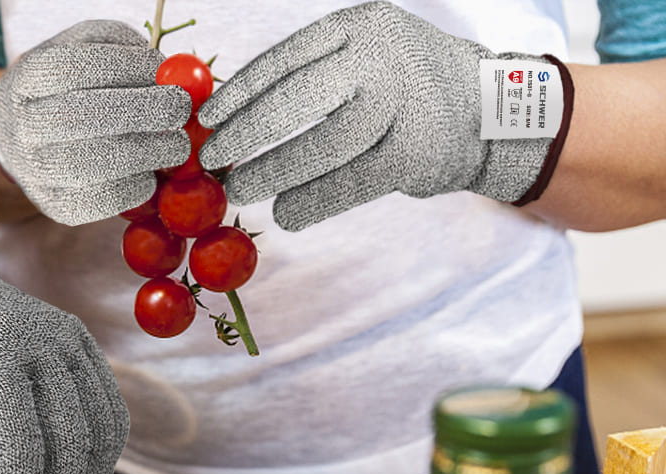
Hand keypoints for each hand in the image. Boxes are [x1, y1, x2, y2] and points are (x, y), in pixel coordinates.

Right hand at [0, 20, 191, 224]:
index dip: (122, 67)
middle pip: (78, 117)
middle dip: (141, 112)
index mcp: (26, 79)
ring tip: (177, 145)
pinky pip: (100, 202)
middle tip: (179, 110)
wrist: (26, 138)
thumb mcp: (86, 50)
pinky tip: (151, 172)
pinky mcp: (55, 206)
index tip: (161, 68)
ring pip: (91, 164)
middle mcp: (22, 127)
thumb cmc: (70, 87)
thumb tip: (170, 73)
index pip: (71, 68)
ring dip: (147, 154)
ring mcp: (34, 171)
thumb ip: (125, 49)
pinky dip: (136, 188)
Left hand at [199, 1, 555, 230]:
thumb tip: (234, 112)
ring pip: (323, 144)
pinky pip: (352, 182)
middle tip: (214, 160)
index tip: (208, 119)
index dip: (240, 92)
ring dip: (274, 172)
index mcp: (360, 27)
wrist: (498, 109)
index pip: (286, 58)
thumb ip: (313, 72)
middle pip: (298, 98)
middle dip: (247, 133)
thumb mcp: (365, 52)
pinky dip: (314, 201)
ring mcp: (402, 106)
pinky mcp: (416, 154)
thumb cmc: (408, 83)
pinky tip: (287, 214)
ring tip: (239, 190)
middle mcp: (382, 59)